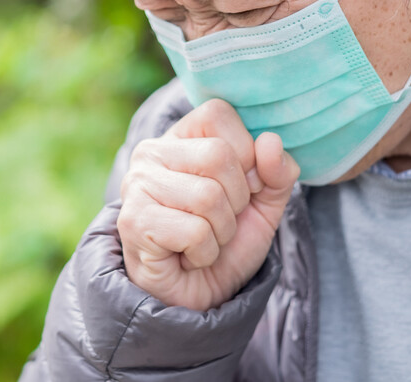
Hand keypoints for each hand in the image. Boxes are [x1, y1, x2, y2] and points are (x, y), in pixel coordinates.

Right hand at [117, 99, 298, 310]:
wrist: (195, 296)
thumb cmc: (224, 242)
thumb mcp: (263, 204)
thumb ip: (276, 172)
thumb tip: (271, 141)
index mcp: (182, 136)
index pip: (218, 113)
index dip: (245, 153)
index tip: (239, 187)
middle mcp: (152, 152)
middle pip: (218, 156)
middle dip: (236, 201)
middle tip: (218, 221)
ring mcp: (138, 185)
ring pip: (209, 197)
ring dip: (221, 232)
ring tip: (203, 241)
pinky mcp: (134, 221)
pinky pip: (195, 232)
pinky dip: (204, 253)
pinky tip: (187, 256)